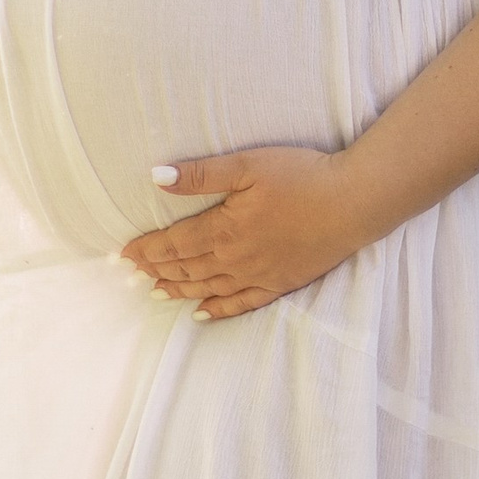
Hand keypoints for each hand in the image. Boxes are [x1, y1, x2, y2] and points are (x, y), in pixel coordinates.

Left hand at [120, 147, 366, 319]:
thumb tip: (156, 177)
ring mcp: (259, 275)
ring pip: (209, 288)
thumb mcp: (248, 164)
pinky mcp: (281, 283)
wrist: (354, 201)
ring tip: (156, 292)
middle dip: (157, 271)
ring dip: (179, 291)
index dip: (147, 250)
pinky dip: (219, 310)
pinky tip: (202, 314)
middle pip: (187, 269)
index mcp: (224, 228)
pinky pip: (242, 303)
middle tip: (132, 274)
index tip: (124, 254)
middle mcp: (236, 258)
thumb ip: (201, 174)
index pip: (174, 244)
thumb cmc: (303, 176)